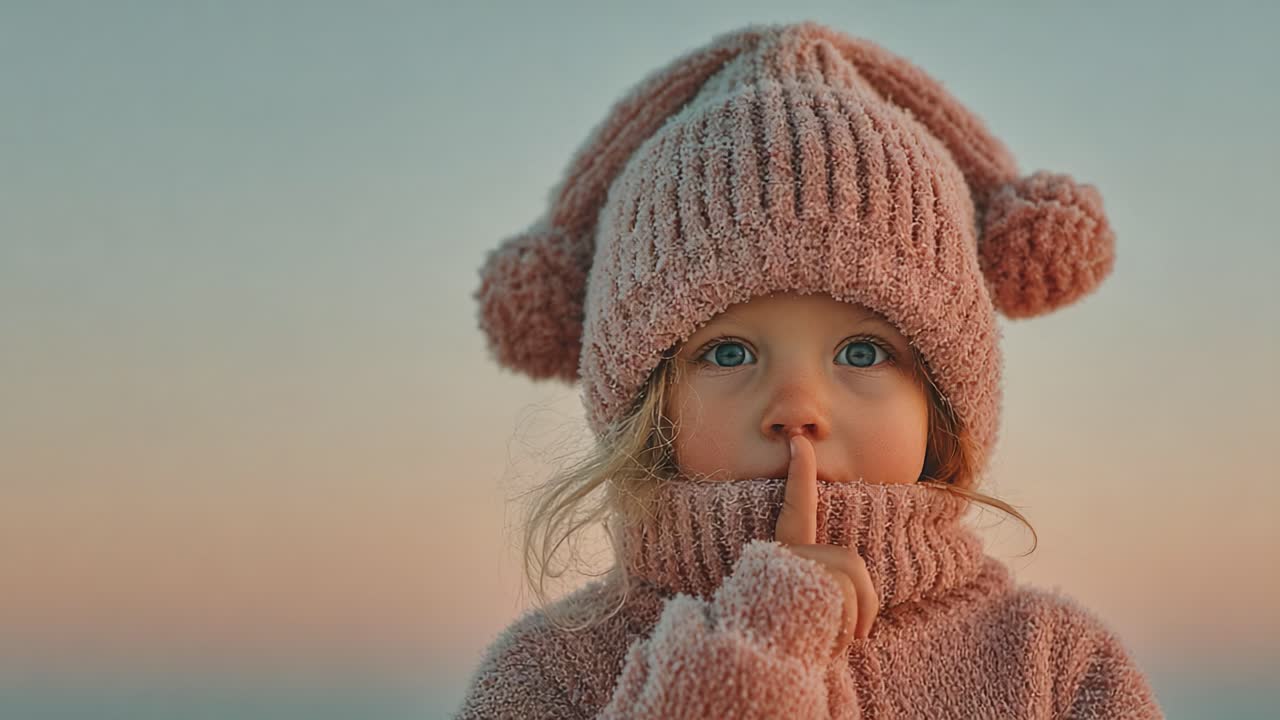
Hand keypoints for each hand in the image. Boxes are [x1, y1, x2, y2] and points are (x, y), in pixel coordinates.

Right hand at [773, 433, 879, 650]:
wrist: (751, 672)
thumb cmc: (786, 648)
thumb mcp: (810, 619)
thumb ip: (826, 599)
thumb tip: (859, 620)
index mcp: (782, 559)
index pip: (795, 509)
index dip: (799, 475)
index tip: (798, 442)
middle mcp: (780, 557)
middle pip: (850, 561)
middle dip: (867, 601)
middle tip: (855, 636)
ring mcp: (787, 569)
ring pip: (851, 579)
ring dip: (856, 620)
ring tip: (830, 644)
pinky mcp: (797, 582)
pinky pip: (845, 595)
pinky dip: (848, 627)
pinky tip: (825, 645)